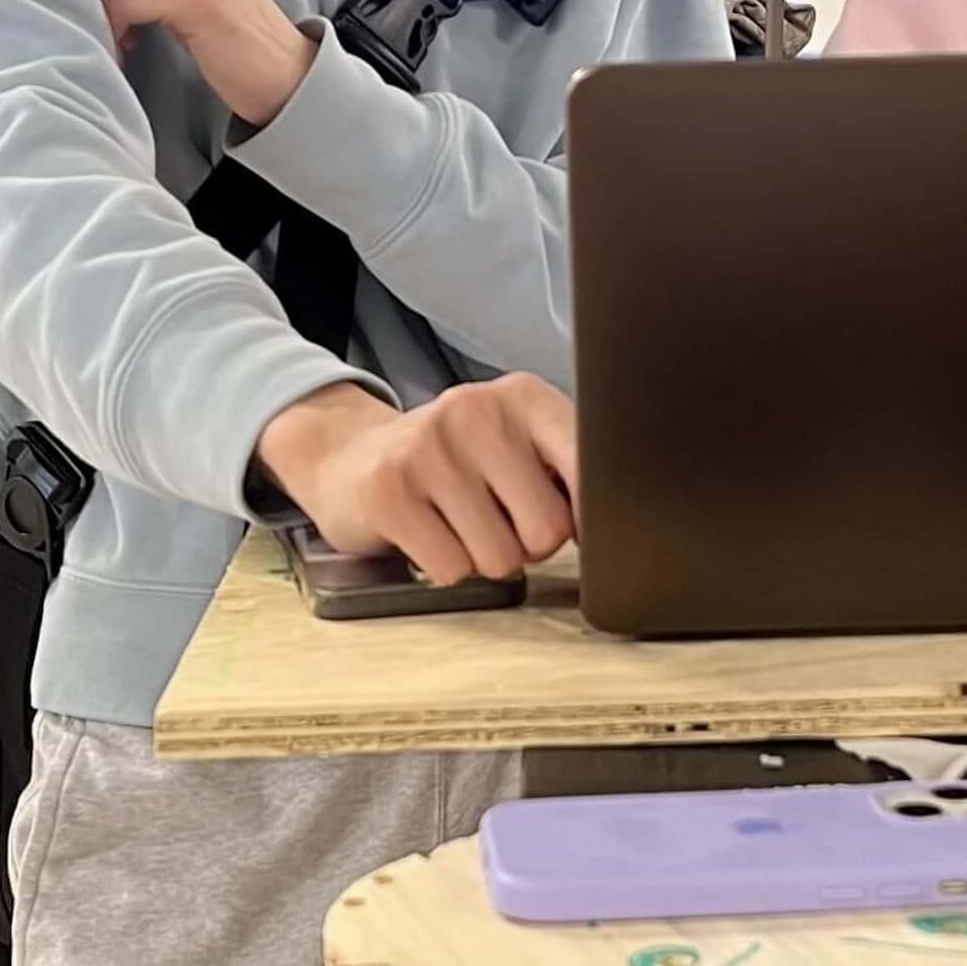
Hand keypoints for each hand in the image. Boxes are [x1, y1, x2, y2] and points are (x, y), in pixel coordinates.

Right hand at [257, 377, 577, 581]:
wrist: (348, 456)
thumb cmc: (451, 460)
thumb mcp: (514, 443)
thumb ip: (567, 469)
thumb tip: (618, 525)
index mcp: (523, 397)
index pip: (590, 467)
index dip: (591, 517)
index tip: (577, 527)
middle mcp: (477, 411)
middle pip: (548, 529)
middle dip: (527, 543)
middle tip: (495, 518)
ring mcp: (429, 448)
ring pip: (501, 557)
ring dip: (483, 557)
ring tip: (458, 522)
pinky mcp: (389, 491)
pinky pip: (453, 568)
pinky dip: (444, 566)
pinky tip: (428, 532)